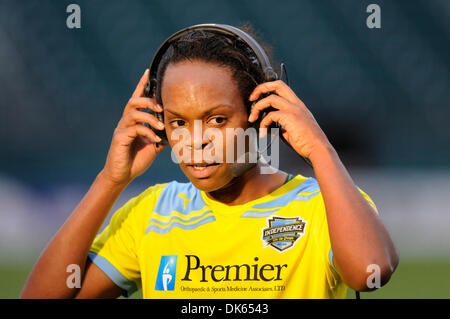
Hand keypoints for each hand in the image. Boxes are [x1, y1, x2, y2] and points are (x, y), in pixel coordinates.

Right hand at [101, 69, 165, 185]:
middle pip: (134, 101)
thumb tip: (175, 127)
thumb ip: (161, 134)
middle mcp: (126, 122)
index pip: (137, 98)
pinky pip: (133, 129)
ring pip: (133, 113)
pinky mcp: (119, 139)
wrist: (122, 175)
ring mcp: (121, 129)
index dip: (142, 84)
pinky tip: (155, 139)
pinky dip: (146, 131)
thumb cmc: (136, 159)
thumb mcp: (153, 145)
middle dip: (148, 100)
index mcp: (134, 121)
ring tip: (161, 125)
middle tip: (162, 107)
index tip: (149, 71)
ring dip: (149, 117)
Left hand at [248, 80, 330, 159]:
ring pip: (270, 99)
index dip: (268, 89)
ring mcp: (294, 109)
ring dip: (257, 108)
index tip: (258, 98)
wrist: (318, 149)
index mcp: (298, 105)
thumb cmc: (307, 142)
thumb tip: (268, 127)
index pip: (282, 88)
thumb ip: (281, 125)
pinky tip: (263, 133)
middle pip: (277, 84)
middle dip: (261, 89)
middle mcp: (297, 104)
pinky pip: (270, 116)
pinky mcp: (290, 117)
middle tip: (251, 99)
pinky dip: (263, 124)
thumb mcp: (293, 130)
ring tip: (252, 118)